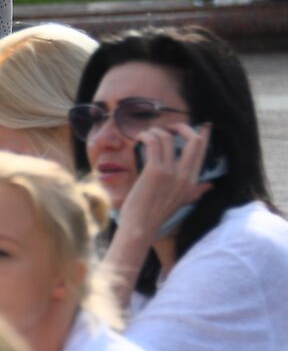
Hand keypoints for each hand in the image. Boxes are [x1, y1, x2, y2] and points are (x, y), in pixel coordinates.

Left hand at [115, 123, 213, 237]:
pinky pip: (153, 143)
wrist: (141, 226)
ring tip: (147, 135)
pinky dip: (146, 136)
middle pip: (193, 140)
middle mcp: (185, 175)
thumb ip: (197, 191)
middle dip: (182, 127)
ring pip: (168, 138)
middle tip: (169, 128)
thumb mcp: (182, 201)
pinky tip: (139, 138)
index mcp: (193, 181)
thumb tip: (210, 185)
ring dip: (156, 131)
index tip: (205, 124)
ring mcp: (170, 172)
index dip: (204, 135)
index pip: (203, 151)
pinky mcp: (154, 171)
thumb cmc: (156, 213)